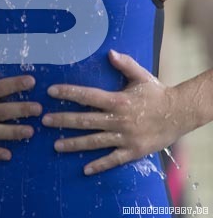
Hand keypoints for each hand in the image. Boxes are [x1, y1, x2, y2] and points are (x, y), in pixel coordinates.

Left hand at [42, 50, 182, 174]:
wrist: (179, 114)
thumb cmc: (157, 93)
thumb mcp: (141, 75)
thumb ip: (124, 64)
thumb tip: (109, 52)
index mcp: (118, 100)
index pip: (87, 96)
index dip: (68, 93)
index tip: (51, 92)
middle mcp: (118, 119)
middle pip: (85, 120)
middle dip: (63, 120)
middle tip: (44, 120)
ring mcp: (125, 137)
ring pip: (94, 141)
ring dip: (74, 143)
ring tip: (56, 145)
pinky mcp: (133, 152)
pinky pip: (113, 160)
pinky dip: (99, 165)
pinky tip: (85, 169)